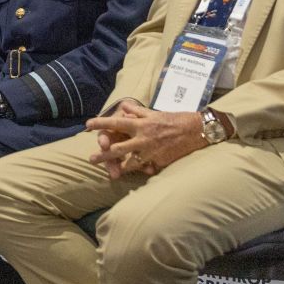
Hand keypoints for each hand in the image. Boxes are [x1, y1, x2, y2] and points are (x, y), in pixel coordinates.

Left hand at [84, 102, 204, 178]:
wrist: (196, 131)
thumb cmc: (175, 119)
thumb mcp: (154, 112)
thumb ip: (136, 111)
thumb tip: (122, 106)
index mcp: (141, 125)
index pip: (116, 123)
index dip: (101, 123)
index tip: (88, 124)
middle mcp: (143, 139)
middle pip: (118, 149)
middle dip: (103, 155)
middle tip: (91, 159)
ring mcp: (151, 152)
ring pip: (130, 163)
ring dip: (118, 168)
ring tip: (109, 173)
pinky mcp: (159, 162)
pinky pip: (146, 168)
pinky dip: (139, 172)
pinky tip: (131, 177)